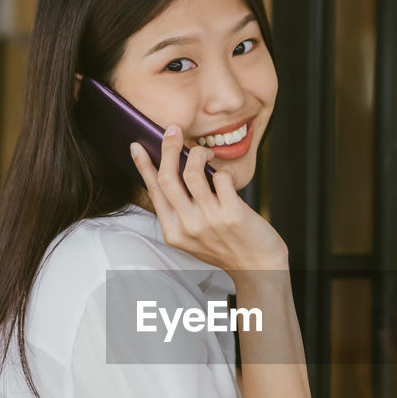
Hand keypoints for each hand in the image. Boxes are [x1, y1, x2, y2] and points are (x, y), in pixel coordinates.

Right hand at [129, 123, 288, 274]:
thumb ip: (181, 211)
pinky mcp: (232, 214)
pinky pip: (221, 177)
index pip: (154, 191)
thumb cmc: (227, 247)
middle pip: (168, 177)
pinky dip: (223, 171)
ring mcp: (210, 221)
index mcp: (173, 232)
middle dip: (168, 147)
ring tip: (206, 152)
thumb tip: (173, 171)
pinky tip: (227, 177)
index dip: (144, 166)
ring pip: (192, 172)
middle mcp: (188, 227)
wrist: (259, 267)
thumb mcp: (194, 236)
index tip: (137, 146)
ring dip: (199, 153)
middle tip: (173, 130)